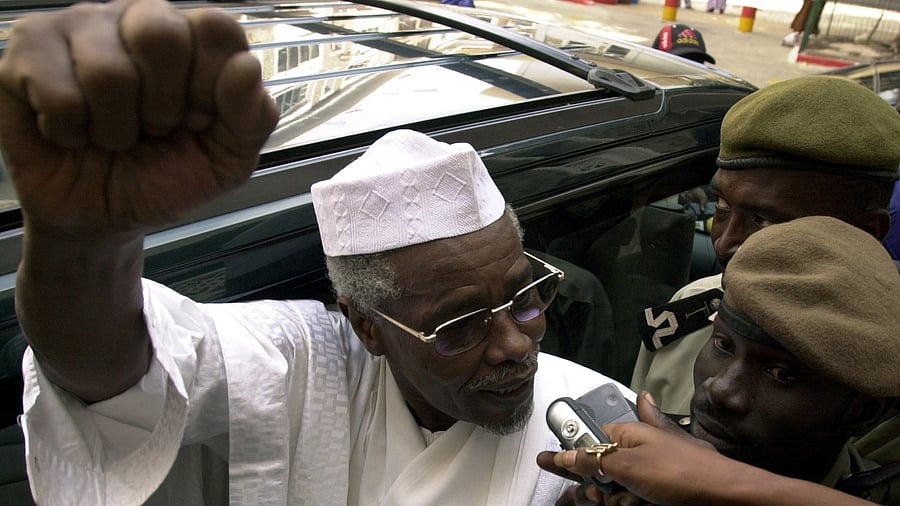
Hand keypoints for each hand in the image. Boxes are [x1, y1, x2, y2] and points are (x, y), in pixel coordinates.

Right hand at [0, 0, 278, 237]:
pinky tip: (71, 132)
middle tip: (154, 129)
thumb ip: (251, 118)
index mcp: (193, 39)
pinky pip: (56, 90)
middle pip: (161, 33)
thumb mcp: (225, 162)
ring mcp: (79, 27)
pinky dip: (71, 131)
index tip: (198, 121)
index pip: (216, 27)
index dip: (210, 86)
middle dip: (162, 106)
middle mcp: (137, 19)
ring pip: (107, 70)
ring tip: (112, 136)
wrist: (103, 219)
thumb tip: (246, 67)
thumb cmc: (162, 178)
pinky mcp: (26, 51)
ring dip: (115, 128)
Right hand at [538, 391, 714, 505]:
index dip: (571, 455)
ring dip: (619, 501)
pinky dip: (633, 504)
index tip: (549, 463)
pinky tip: (637, 504)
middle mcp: (640, 450)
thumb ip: (594, 459)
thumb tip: (564, 452)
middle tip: (601, 498)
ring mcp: (652, 472)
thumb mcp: (629, 464)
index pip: (589, 439)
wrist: (726, 495)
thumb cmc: (683, 472)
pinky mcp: (661, 491)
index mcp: (630, 433)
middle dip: (597, 488)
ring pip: (618, 490)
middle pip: (602, 470)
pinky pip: (634, 499)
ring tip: (634, 502)